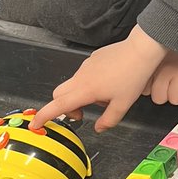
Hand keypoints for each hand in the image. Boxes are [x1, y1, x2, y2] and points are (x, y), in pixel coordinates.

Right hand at [29, 25, 167, 131]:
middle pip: (59, 94)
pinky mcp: (92, 58)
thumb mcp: (123, 105)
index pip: (58, 106)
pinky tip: (109, 83)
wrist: (141, 50)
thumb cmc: (133, 76)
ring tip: (104, 97)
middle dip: (64, 107)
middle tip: (81, 114)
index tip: (36, 124)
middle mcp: (81, 77)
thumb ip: (109, 120)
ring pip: (72, 84)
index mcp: (85, 90)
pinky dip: (88, 83)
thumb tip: (99, 128)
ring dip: (79, 96)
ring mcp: (85, 66)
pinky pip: (83, 74)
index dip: (44, 116)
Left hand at [143, 46, 177, 105]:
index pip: (145, 89)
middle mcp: (165, 71)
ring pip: (176, 99)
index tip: (157, 77)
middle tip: (172, 79)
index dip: (152, 85)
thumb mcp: (154, 40)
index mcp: (151, 63)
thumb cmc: (174, 28)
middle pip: (159, 98)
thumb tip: (140, 68)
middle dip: (166, 91)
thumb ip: (148, 56)